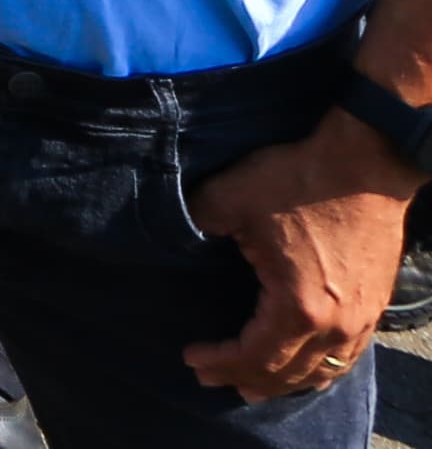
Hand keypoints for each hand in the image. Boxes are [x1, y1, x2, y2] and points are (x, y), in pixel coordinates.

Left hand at [185, 113, 412, 400]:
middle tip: (210, 379)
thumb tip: (174, 236)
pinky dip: (321, 369)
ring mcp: (361, 318)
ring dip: (285, 382)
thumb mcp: (232, 196)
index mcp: (299, 307)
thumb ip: (196, 222)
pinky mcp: (374, 304)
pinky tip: (308, 367)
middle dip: (246, 378)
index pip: (255, 356)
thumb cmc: (301, 180)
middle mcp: (336, 325)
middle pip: (288, 373)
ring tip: (254, 386)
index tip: (191, 358)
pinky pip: (347, 355)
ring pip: (323, 370)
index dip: (221, 362)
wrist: (368, 162)